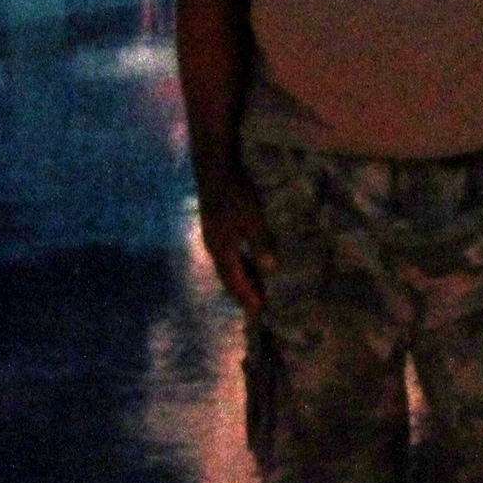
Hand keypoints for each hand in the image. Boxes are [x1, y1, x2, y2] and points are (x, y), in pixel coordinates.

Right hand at [198, 174, 275, 313]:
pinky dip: (239, 265)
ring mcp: (213, 238)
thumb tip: (270, 269)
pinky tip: (249, 262)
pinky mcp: (215, 228)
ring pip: (228, 267)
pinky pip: (228, 255)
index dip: (247, 297)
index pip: (235, 282)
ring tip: (256, 289)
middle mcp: (214, 248)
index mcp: (221, 250)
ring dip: (241, 279)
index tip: (259, 313)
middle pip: (229, 278)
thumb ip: (260, 244)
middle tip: (258, 308)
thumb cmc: (235, 193)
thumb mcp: (252, 219)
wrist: (214, 169)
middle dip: (243, 293)